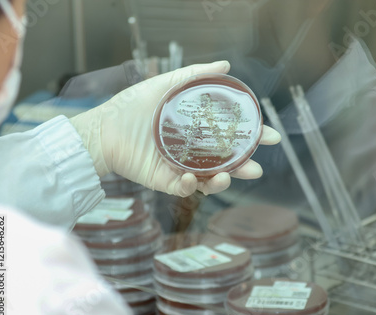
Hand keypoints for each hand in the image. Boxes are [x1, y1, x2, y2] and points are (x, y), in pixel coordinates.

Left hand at [70, 61, 280, 196]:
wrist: (104, 128)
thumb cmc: (133, 105)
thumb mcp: (167, 84)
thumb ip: (195, 76)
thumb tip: (226, 65)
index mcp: (199, 129)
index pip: (232, 134)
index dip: (253, 136)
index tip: (271, 135)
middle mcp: (194, 150)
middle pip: (227, 162)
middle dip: (245, 167)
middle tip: (255, 168)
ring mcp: (181, 167)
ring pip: (210, 180)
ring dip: (222, 182)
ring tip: (225, 177)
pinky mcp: (166, 181)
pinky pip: (183, 189)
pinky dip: (189, 186)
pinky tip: (187, 178)